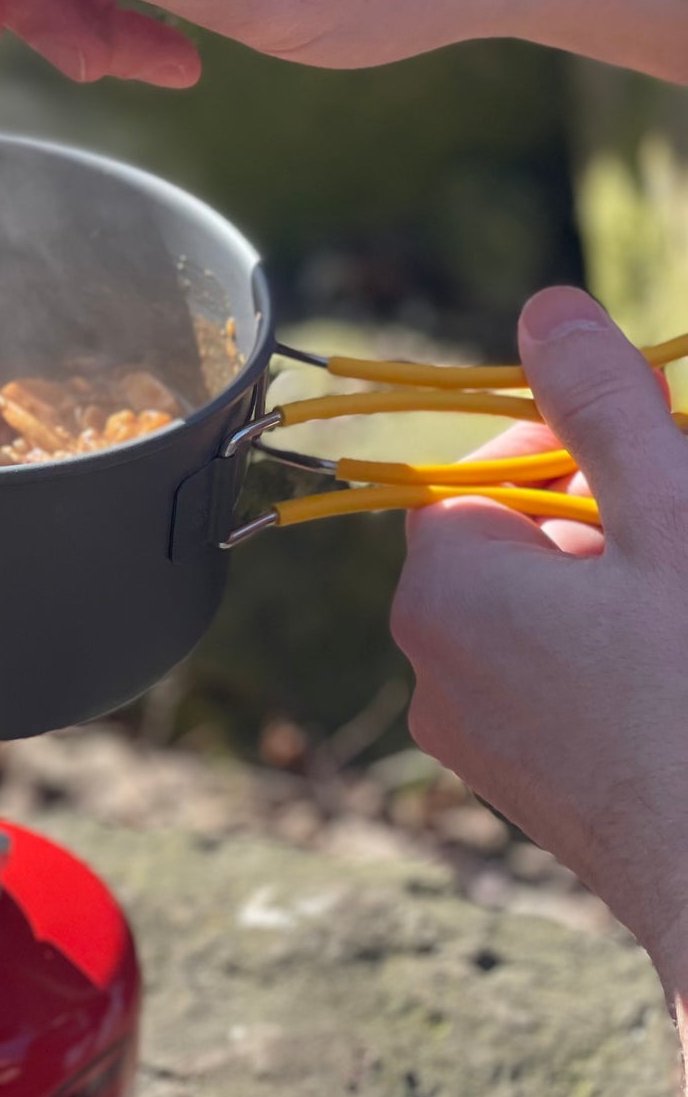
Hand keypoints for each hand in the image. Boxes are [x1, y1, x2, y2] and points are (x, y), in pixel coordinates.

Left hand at [391, 287, 687, 986]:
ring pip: (545, 613)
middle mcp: (434, 663)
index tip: (655, 454)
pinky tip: (670, 673)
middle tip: (678, 535)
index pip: (479, 471)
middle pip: (514, 538)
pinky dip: (619, 657)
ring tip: (677, 608)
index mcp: (445, 587)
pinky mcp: (528, 788)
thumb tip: (544, 308)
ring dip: (623, 583)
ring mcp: (477, 737)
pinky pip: (560, 683)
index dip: (570, 448)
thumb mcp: (667, 519)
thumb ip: (602, 409)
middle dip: (607, 515)